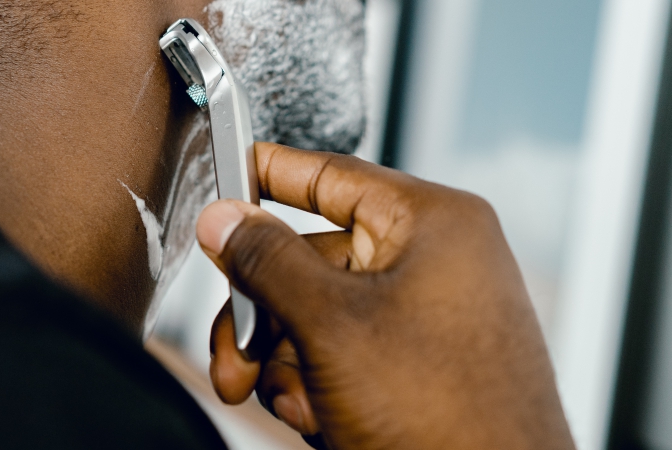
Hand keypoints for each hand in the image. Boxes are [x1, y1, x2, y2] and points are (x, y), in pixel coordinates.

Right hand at [197, 143, 573, 448]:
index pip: (332, 175)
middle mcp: (433, 263)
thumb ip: (266, 262)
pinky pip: (342, 355)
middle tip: (234, 356)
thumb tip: (224, 218)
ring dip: (285, 363)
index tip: (227, 171)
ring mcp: (427, 317)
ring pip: (316, 315)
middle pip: (308, 261)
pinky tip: (321, 420)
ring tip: (293, 403)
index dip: (269, 174)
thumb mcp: (330, 325)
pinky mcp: (419, 365)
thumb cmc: (447, 416)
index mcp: (431, 225)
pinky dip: (317, 387)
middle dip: (262, 318)